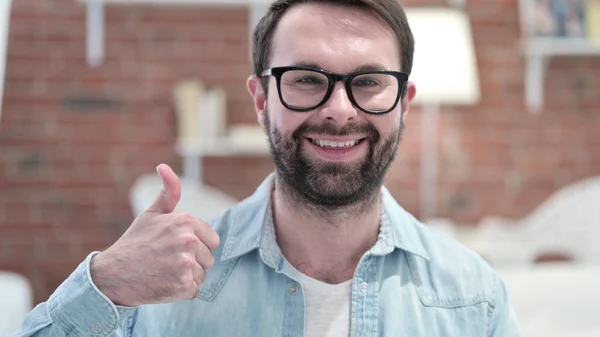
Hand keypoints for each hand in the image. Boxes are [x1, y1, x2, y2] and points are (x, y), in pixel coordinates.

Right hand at [90, 164, 219, 306]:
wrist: (112, 275)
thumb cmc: (134, 243)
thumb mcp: (151, 214)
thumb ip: (168, 192)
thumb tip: (164, 166)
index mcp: (186, 222)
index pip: (212, 240)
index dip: (196, 246)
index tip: (175, 247)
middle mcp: (188, 241)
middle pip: (208, 259)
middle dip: (192, 262)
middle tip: (166, 261)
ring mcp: (185, 264)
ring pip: (201, 275)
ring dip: (186, 278)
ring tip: (164, 272)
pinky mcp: (182, 285)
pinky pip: (194, 290)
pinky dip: (180, 291)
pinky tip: (163, 283)